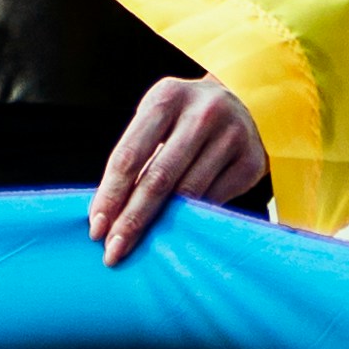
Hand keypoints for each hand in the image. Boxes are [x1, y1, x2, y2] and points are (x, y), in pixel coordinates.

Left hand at [89, 76, 269, 267]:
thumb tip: (105, 214)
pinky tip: (178, 232)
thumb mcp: (156, 121)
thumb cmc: (183, 120)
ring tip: (141, 248)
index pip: (130, 154)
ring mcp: (232, 135)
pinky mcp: (251, 160)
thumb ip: (135, 158)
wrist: (241, 104)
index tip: (96, 227)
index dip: (111, 194)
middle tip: (113, 251)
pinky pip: (215, 201)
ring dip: (162, 226)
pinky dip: (194, 219)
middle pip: (159, 178)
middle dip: (132, 219)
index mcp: (167, 97)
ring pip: (189, 193)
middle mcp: (202, 112)